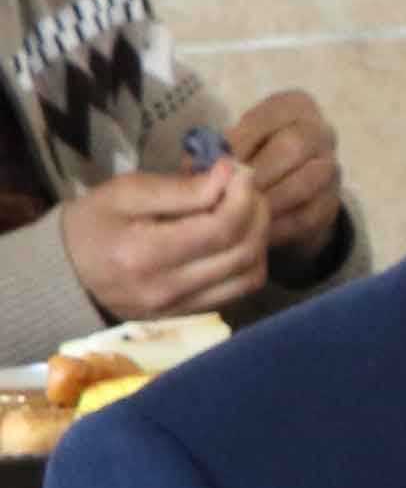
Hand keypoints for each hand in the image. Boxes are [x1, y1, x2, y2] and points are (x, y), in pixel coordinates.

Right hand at [61, 161, 266, 323]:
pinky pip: (237, 290)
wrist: (63, 273)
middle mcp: (167, 289)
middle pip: (243, 252)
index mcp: (145, 254)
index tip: (240, 171)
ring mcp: (179, 308)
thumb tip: (229, 176)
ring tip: (245, 211)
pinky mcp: (186, 315)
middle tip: (246, 188)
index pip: (221, 228)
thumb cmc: (91, 224)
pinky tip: (236, 238)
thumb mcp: (125, 193)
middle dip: (256, 213)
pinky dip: (248, 261)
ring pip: (249, 276)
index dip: (243, 196)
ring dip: (259, 239)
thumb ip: (180, 188)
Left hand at [226, 90, 341, 259]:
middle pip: (293, 147)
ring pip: (304, 182)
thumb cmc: (248, 157)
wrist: (282, 190)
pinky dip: (275, 226)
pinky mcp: (330, 205)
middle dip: (253, 172)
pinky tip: (249, 232)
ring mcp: (330, 169)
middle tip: (223, 192)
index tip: (212, 165)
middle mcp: (319, 133)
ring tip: (233, 215)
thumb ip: (215, 152)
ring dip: (265, 200)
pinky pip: (306, 215)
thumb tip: (195, 168)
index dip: (238, 142)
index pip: (267, 119)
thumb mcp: (231, 144)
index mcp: (293, 108)